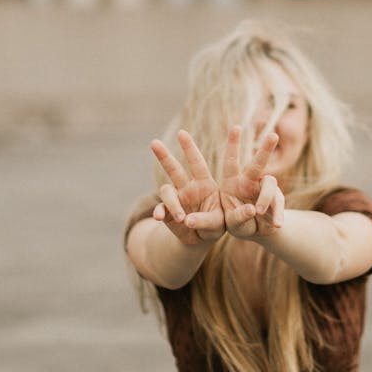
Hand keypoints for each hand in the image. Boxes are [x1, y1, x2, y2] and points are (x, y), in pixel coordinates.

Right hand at [151, 130, 224, 245]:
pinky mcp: (167, 211)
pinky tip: (159, 217)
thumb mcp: (217, 222)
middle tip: (154, 143)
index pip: (197, 162)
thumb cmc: (215, 225)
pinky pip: (160, 208)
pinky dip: (159, 212)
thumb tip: (187, 220)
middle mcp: (187, 187)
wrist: (202, 238)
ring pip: (166, 190)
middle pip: (174, 168)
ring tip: (181, 218)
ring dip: (172, 203)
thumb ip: (205, 220)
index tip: (181, 133)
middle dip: (164, 155)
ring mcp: (176, 198)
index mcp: (204, 183)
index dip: (189, 148)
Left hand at [220, 125, 284, 239]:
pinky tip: (277, 224)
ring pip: (270, 184)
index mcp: (231, 182)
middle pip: (258, 163)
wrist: (254, 231)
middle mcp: (249, 181)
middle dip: (265, 149)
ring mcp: (264, 189)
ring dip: (265, 198)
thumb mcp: (231, 223)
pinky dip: (278, 215)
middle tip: (273, 136)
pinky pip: (279, 204)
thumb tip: (252, 209)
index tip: (236, 127)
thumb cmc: (237, 223)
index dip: (233, 144)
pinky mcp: (276, 199)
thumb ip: (237, 217)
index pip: (231, 161)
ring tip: (259, 212)